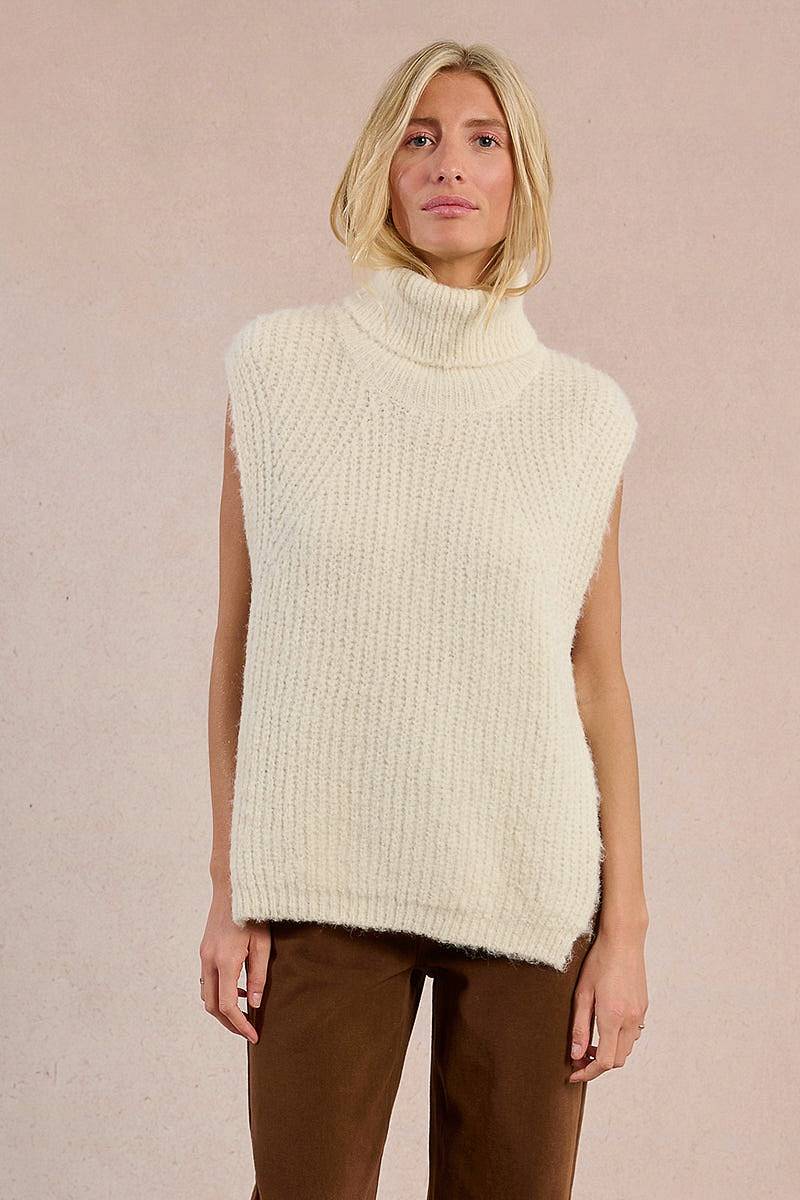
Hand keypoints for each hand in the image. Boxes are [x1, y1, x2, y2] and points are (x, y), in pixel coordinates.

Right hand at [199, 887, 271, 1043]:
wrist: (233, 885)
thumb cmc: (253, 912)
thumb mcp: (263, 944)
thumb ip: (259, 976)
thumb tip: (254, 1004)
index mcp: (225, 961)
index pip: (227, 1006)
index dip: (239, 1025)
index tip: (253, 1035)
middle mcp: (209, 960)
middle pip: (212, 1005)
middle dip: (228, 1023)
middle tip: (247, 1030)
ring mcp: (204, 955)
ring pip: (207, 994)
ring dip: (222, 1008)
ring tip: (244, 1012)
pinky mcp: (204, 949)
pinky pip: (208, 980)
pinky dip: (220, 992)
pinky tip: (239, 989)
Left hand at [568, 925, 647, 1082]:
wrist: (624, 940)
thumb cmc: (599, 961)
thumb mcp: (582, 993)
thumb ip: (579, 1027)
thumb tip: (575, 1055)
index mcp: (613, 1017)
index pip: (604, 1061)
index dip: (588, 1073)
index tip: (573, 1074)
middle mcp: (631, 1020)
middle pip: (617, 1060)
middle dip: (597, 1065)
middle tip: (578, 1057)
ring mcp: (640, 1014)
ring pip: (626, 1049)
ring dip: (609, 1053)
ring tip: (590, 1043)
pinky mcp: (643, 1007)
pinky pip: (633, 1034)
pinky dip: (619, 1040)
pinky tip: (604, 1027)